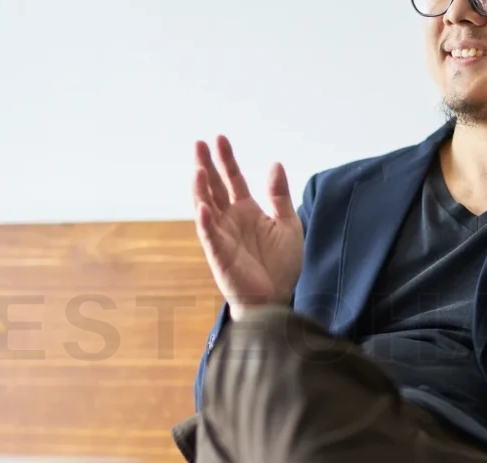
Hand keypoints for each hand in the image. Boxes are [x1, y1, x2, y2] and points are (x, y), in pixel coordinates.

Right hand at [192, 136, 302, 320]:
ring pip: (205, 208)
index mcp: (246, 211)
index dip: (226, 160)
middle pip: (214, 188)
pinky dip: (205, 222)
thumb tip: (275, 164)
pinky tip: (203, 208)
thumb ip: (279, 196)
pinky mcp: (219, 255)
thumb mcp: (288, 225)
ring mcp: (222, 236)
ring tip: (198, 169)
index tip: (219, 139)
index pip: (232, 179)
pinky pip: (209, 236)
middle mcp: (230, 220)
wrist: (277, 299)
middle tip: (199, 144)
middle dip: (206, 166)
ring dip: (200, 189)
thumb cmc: (281, 266)